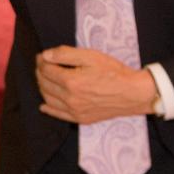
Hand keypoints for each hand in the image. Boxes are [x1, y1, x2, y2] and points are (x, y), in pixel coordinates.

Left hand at [35, 46, 157, 123]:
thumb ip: (65, 54)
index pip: (46, 70)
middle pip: (44, 84)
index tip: (42, 56)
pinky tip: (44, 104)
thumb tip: (45, 56)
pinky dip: (48, 108)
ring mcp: (75, 110)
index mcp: (71, 81)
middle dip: (40, 72)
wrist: (133, 93)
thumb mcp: (90, 56)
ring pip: (48, 98)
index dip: (42, 60)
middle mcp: (70, 98)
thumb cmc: (114, 72)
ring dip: (42, 87)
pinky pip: (58, 114)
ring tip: (45, 78)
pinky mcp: (81, 119)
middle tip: (43, 64)